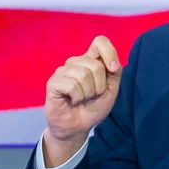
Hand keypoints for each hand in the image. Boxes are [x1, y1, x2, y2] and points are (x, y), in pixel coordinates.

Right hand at [43, 36, 121, 166]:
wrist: (78, 127)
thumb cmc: (94, 106)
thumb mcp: (111, 89)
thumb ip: (115, 73)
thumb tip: (113, 64)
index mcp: (90, 60)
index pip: (100, 42)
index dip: (109, 53)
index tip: (113, 69)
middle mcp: (76, 62)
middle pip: (95, 65)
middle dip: (100, 86)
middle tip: (92, 95)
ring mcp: (63, 71)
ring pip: (84, 75)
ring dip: (88, 93)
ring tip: (82, 99)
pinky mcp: (53, 83)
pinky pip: (72, 86)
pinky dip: (77, 97)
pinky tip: (72, 101)